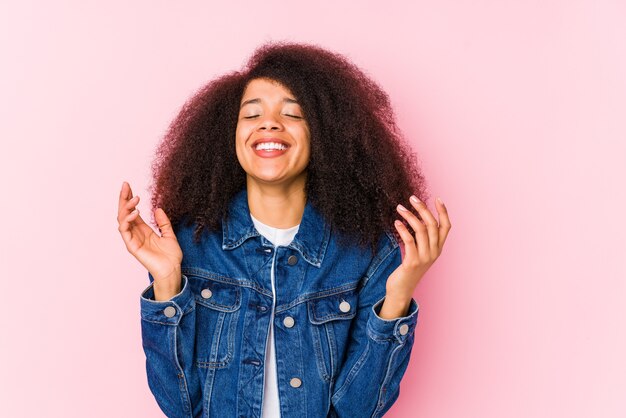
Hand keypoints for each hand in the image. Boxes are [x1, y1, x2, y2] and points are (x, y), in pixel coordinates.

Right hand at [117, 181, 182, 298]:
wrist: (172, 270)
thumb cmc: (171, 256)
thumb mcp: (169, 234)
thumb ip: (164, 222)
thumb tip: (158, 209)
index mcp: (143, 229)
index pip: (133, 211)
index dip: (130, 198)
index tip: (129, 185)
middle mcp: (136, 233)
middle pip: (125, 212)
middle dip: (124, 198)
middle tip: (125, 185)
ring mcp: (132, 239)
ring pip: (122, 220)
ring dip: (126, 207)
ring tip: (135, 199)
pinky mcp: (132, 246)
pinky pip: (125, 231)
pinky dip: (127, 221)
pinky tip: (135, 213)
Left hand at [386, 195, 450, 298]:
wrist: (402, 290)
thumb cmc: (409, 268)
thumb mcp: (420, 252)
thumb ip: (422, 238)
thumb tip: (417, 218)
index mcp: (438, 248)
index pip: (446, 227)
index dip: (443, 212)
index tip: (438, 198)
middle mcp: (434, 252)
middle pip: (433, 225)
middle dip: (423, 209)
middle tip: (412, 198)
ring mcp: (424, 257)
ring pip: (421, 230)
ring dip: (410, 216)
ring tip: (400, 208)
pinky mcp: (412, 262)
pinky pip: (409, 241)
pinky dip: (403, 229)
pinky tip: (397, 222)